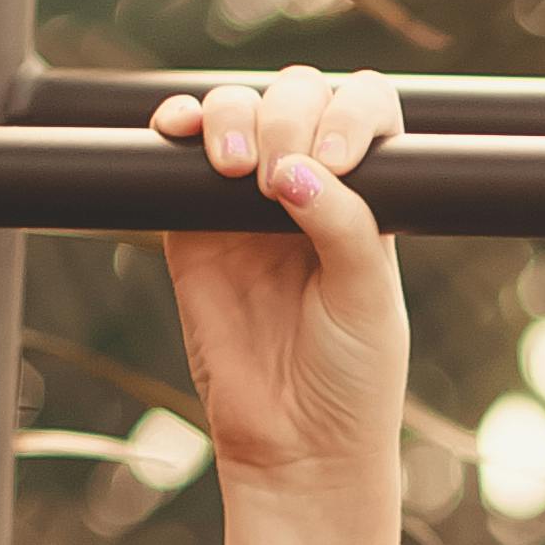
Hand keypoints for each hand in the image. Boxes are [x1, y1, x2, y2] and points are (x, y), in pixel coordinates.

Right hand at [148, 63, 408, 490]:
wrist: (296, 447)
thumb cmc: (352, 380)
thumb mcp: (369, 299)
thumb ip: (344, 225)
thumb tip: (292, 166)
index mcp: (365, 195)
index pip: (361, 109)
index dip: (347, 111)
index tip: (336, 159)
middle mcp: (307, 187)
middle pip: (293, 96)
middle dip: (284, 115)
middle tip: (277, 179)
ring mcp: (245, 203)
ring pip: (236, 112)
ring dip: (232, 116)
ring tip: (235, 171)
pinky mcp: (191, 227)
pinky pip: (178, 157)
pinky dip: (176, 126)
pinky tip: (179, 130)